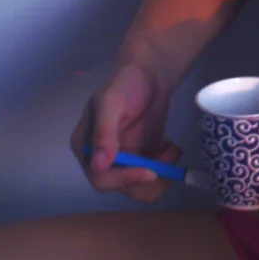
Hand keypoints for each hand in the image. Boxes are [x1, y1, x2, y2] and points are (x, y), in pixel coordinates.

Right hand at [69, 63, 182, 203]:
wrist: (149, 73)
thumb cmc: (125, 83)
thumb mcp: (111, 102)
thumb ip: (104, 132)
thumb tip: (98, 164)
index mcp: (87, 147)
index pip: (101, 178)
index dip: (125, 179)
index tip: (150, 171)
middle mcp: (102, 158)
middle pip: (122, 186)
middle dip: (148, 177)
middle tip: (168, 158)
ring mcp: (123, 158)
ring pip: (140, 185)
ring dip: (160, 171)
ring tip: (171, 149)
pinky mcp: (141, 156)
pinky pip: (154, 173)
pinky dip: (166, 165)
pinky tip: (171, 146)